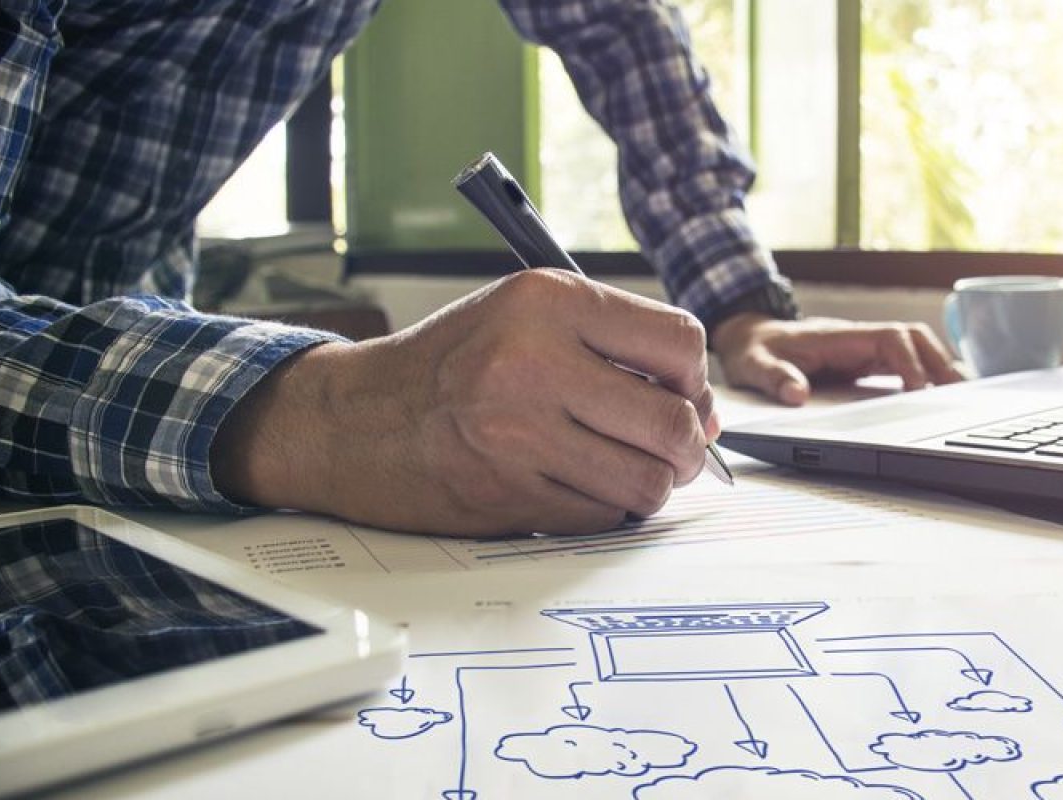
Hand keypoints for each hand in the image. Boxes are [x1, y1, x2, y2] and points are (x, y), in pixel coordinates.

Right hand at [211, 269, 717, 536]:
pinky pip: (605, 515)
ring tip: (621, 467)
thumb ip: (615, 346)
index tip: (684, 396)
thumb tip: (706, 412)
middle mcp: (534, 362)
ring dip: (649, 483)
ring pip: (648, 480)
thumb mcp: (527, 315)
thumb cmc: (452, 365)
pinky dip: (606, 508)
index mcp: (548, 301)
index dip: (695, 380)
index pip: (678, 342)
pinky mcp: (509, 494)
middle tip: (674, 449)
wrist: (356, 419)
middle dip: (687, 446)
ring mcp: (519, 434)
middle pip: (674, 422)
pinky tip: (576, 484)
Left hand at [711, 313, 966, 405]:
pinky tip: (940, 396)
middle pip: (913, 338)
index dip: (910, 362)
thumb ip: (775, 378)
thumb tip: (797, 395)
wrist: (749, 338)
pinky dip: (925, 375)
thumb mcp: (756, 365)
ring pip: (914, 348)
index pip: (890, 339)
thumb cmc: (756, 350)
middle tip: (959, 395)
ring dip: (938, 367)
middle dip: (938, 362)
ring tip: (962, 397)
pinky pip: (903, 363)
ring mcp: (863, 349)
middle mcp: (858, 338)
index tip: (921, 390)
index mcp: (840, 336)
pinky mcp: (864, 362)